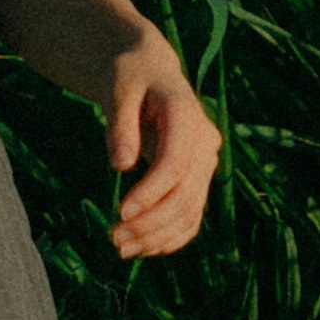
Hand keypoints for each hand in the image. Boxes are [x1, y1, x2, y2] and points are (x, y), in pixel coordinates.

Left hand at [104, 34, 219, 259]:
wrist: (148, 71)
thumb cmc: (129, 77)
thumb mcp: (117, 90)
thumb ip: (120, 125)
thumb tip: (120, 166)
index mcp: (187, 114)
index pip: (175, 163)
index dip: (151, 192)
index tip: (121, 213)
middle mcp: (205, 141)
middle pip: (185, 194)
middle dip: (151, 222)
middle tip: (114, 239)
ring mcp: (206, 162)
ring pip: (190, 211)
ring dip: (158, 236)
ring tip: (121, 248)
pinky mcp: (199, 178)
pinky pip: (191, 215)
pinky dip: (170, 236)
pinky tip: (143, 248)